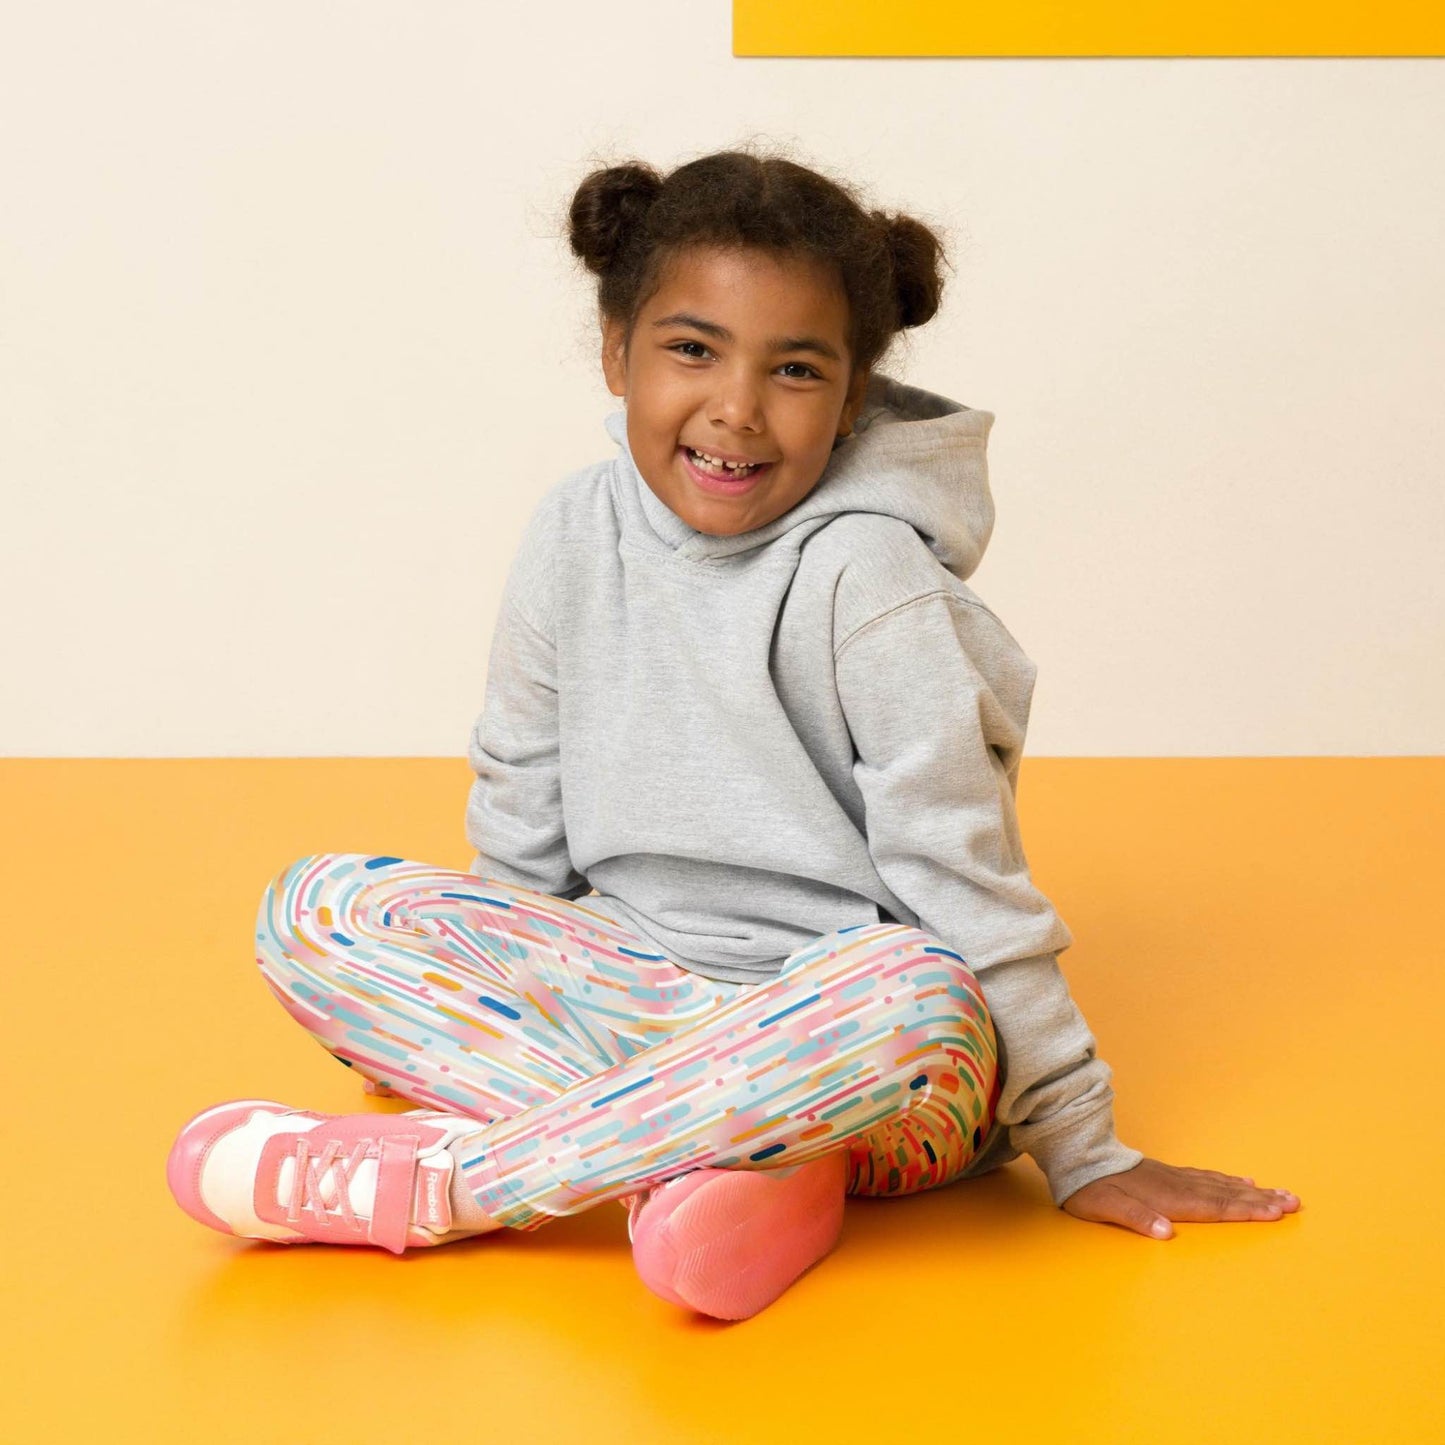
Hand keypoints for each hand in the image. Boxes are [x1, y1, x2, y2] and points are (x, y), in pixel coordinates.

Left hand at [1060, 1156, 1300, 1238]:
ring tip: (1280, 1193)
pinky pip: (1207, 1177)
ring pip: (1221, 1185)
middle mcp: (1177, 1186)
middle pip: (1227, 1195)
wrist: (1078, 1155)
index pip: (1215, 1207)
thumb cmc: (1089, 1187)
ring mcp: (1175, 1178)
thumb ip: (1136, 1218)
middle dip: (1262, 1200)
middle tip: (1295, 1202)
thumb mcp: (1104, 1206)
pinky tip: (1241, 1181)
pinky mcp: (1169, 1174)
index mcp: (1167, 1198)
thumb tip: (1165, 1233)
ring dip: (1252, 1191)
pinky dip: (1228, 1181)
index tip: (1276, 1213)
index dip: (1246, 1211)